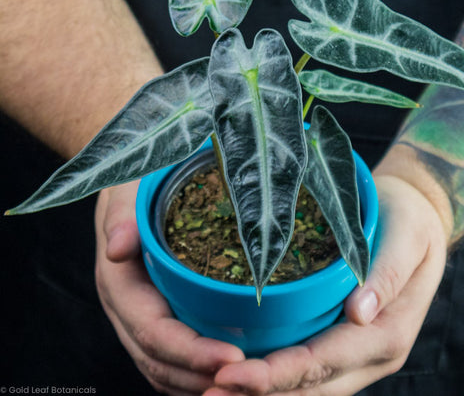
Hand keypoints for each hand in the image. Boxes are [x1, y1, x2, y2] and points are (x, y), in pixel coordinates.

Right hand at [94, 182, 244, 394]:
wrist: (130, 184)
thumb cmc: (135, 183)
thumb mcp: (127, 188)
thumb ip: (121, 214)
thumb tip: (117, 248)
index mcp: (120, 282)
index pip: (153, 332)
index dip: (191, 351)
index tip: (234, 357)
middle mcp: (128, 306)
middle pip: (159, 361)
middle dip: (201, 376)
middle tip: (250, 378)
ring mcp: (140, 313)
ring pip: (162, 366)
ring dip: (199, 382)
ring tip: (243, 384)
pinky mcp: (156, 310)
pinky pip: (169, 355)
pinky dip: (194, 371)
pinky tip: (224, 371)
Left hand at [205, 175, 448, 395]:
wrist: (420, 221)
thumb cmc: (410, 223)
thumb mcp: (407, 238)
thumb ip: (387, 275)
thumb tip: (358, 312)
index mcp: (388, 332)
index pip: (324, 361)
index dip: (276, 373)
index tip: (229, 375)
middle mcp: (373, 353)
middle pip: (311, 386)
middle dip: (259, 393)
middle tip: (207, 393)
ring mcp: (360, 354)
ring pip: (309, 388)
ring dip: (265, 393)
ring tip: (214, 391)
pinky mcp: (346, 342)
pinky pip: (311, 371)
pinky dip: (279, 378)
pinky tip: (245, 372)